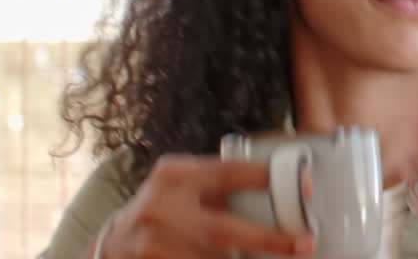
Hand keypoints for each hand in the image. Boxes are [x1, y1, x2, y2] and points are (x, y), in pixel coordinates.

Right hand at [98, 154, 313, 257]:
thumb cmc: (165, 209)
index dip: (267, 179)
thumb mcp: (184, 186)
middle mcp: (161, 208)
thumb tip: (286, 188)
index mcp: (175, 175)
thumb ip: (220, 185)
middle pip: (221, 230)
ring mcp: (151, 245)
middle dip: (266, 240)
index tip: (305, 186)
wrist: (112, 243)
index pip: (228, 172)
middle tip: (302, 244)